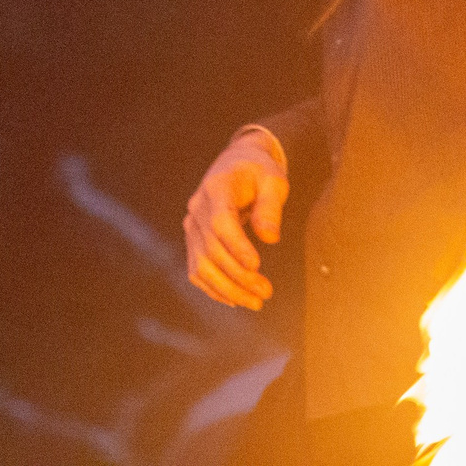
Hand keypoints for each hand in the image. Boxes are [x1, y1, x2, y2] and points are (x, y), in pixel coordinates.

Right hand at [183, 130, 288, 309]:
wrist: (237, 163)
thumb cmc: (259, 172)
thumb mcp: (273, 180)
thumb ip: (271, 207)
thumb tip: (270, 238)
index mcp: (217, 187)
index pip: (221, 222)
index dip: (237, 246)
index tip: (257, 266)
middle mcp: (197, 207)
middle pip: (212, 249)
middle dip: (239, 276)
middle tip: (266, 292)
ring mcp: (192, 225)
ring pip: (202, 265)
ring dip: (227, 289)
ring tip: (255, 302)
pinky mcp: (193, 240)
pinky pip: (197, 270)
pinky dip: (213, 288)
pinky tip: (235, 300)